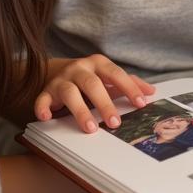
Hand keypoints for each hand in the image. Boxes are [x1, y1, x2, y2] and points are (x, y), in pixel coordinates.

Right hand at [35, 55, 154, 132]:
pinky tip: (46, 117)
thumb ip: (129, 83)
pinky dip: (42, 107)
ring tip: (91, 128)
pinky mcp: (45, 91)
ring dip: (81, 111)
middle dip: (105, 104)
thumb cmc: (89, 76)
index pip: (116, 74)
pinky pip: (42, 99)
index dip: (129, 89)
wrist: (54, 70)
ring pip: (70, 93)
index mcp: (98, 63)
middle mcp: (79, 68)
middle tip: (116, 123)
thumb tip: (151, 92)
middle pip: (93, 84)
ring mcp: (61, 79)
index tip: (141, 104)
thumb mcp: (109, 75)